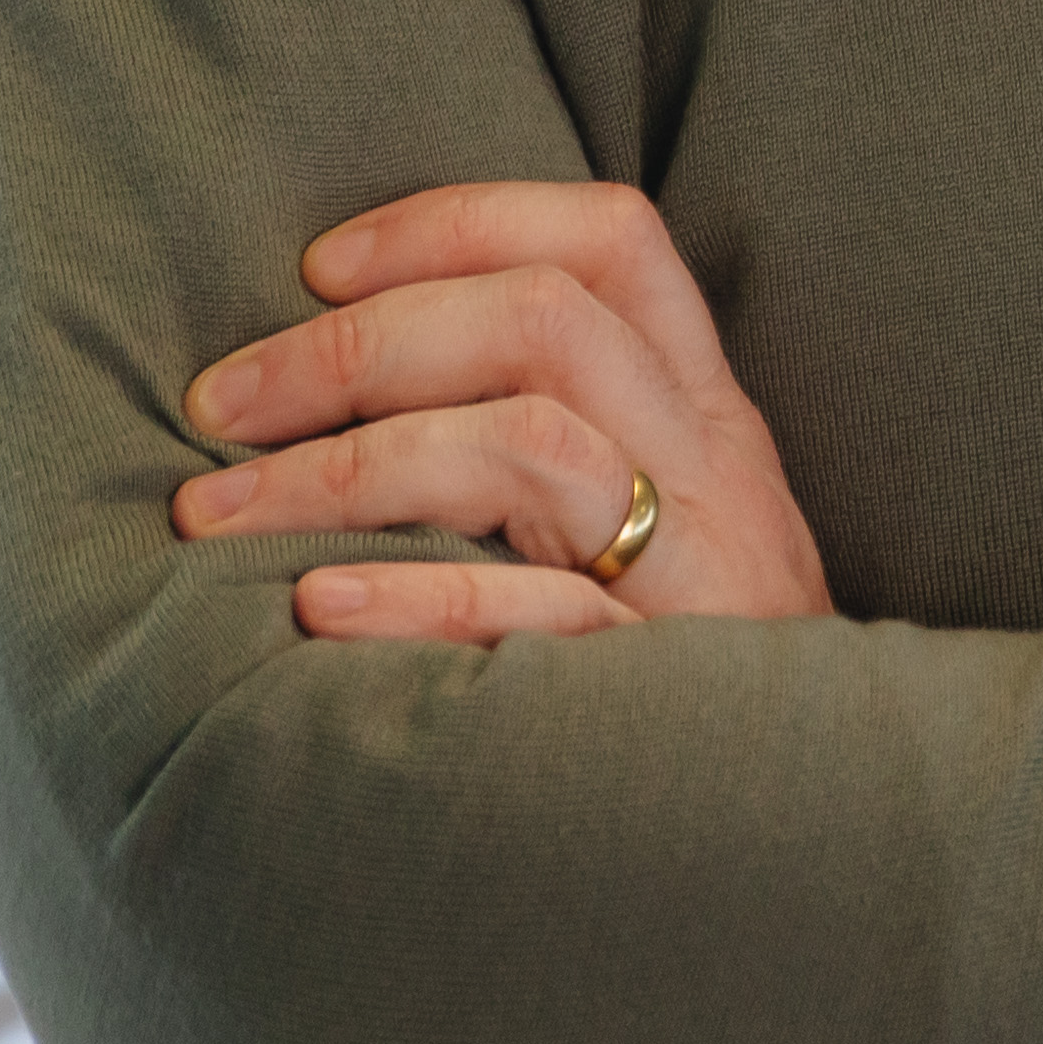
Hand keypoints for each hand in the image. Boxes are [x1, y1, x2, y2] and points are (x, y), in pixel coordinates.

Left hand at [177, 179, 834, 638]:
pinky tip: (316, 610)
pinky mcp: (674, 690)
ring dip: (352, 465)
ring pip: (535, 444)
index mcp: (704, 411)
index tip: (317, 264)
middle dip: (358, 343)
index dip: (459, 221)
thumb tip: (325, 393)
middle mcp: (716, 468)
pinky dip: (418, 597)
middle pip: (545, 321)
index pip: (610, 241)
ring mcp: (703, 573)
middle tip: (217, 404)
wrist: (825, 822)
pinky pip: (545, 613)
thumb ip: (550, 446)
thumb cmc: (695, 672)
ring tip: (221, 516)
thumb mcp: (662, 526)